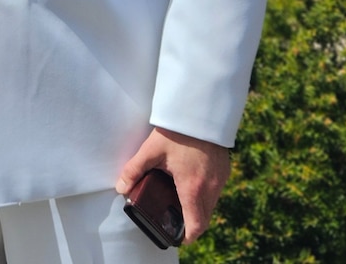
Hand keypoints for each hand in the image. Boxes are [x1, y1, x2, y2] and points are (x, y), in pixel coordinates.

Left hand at [114, 126, 232, 243]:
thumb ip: (134, 170)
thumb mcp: (151, 150)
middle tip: (173, 217)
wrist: (201, 109)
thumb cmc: (177, 130)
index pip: (196, 225)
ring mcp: (220, 179)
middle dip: (190, 222)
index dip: (186, 236)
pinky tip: (191, 181)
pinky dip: (205, 193)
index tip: (177, 236)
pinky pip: (216, 190)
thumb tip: (120, 187)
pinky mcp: (225, 169)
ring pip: (211, 204)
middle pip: (204, 217)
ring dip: (198, 207)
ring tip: (180, 197)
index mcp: (192, 188)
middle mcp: (211, 187)